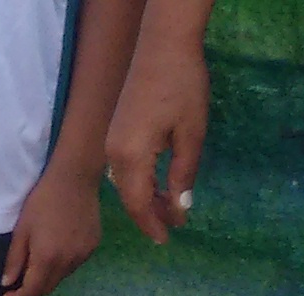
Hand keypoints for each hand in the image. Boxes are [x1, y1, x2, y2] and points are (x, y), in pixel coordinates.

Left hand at [2, 169, 100, 295]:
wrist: (74, 179)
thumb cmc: (42, 201)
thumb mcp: (22, 230)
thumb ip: (15, 260)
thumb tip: (7, 283)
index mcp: (48, 258)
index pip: (33, 291)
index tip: (7, 295)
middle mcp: (68, 262)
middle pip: (49, 287)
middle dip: (32, 289)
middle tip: (18, 282)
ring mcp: (84, 254)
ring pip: (62, 277)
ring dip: (48, 276)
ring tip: (36, 263)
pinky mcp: (93, 246)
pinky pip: (74, 264)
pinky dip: (62, 265)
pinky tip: (56, 250)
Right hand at [104, 24, 209, 242]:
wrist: (161, 48)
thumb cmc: (182, 88)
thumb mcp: (191, 134)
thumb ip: (184, 173)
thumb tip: (181, 207)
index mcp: (131, 157)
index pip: (138, 203)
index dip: (153, 224)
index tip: (168, 240)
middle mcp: (114, 154)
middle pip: (129, 197)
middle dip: (150, 215)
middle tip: (174, 227)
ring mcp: (112, 143)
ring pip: (126, 183)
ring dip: (147, 198)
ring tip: (171, 207)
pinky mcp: (116, 133)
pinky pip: (125, 168)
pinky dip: (141, 182)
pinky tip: (159, 182)